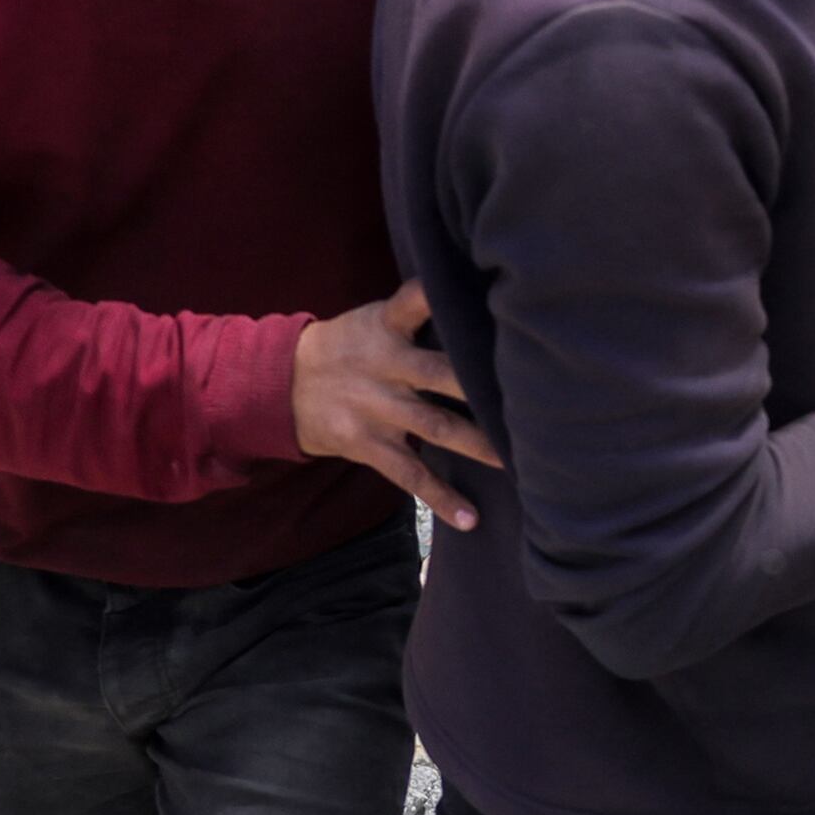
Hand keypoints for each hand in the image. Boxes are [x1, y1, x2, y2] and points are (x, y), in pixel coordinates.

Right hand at [291, 284, 497, 529]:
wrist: (282, 384)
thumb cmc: (350, 347)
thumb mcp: (375, 320)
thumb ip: (419, 316)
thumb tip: (483, 309)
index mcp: (386, 327)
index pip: (414, 302)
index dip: (439, 296)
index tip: (475, 295)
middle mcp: (384, 365)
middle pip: (440, 372)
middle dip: (481, 386)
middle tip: (531, 398)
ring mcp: (375, 408)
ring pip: (435, 426)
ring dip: (477, 444)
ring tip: (517, 462)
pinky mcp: (367, 444)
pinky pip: (409, 474)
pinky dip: (441, 497)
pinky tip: (470, 518)